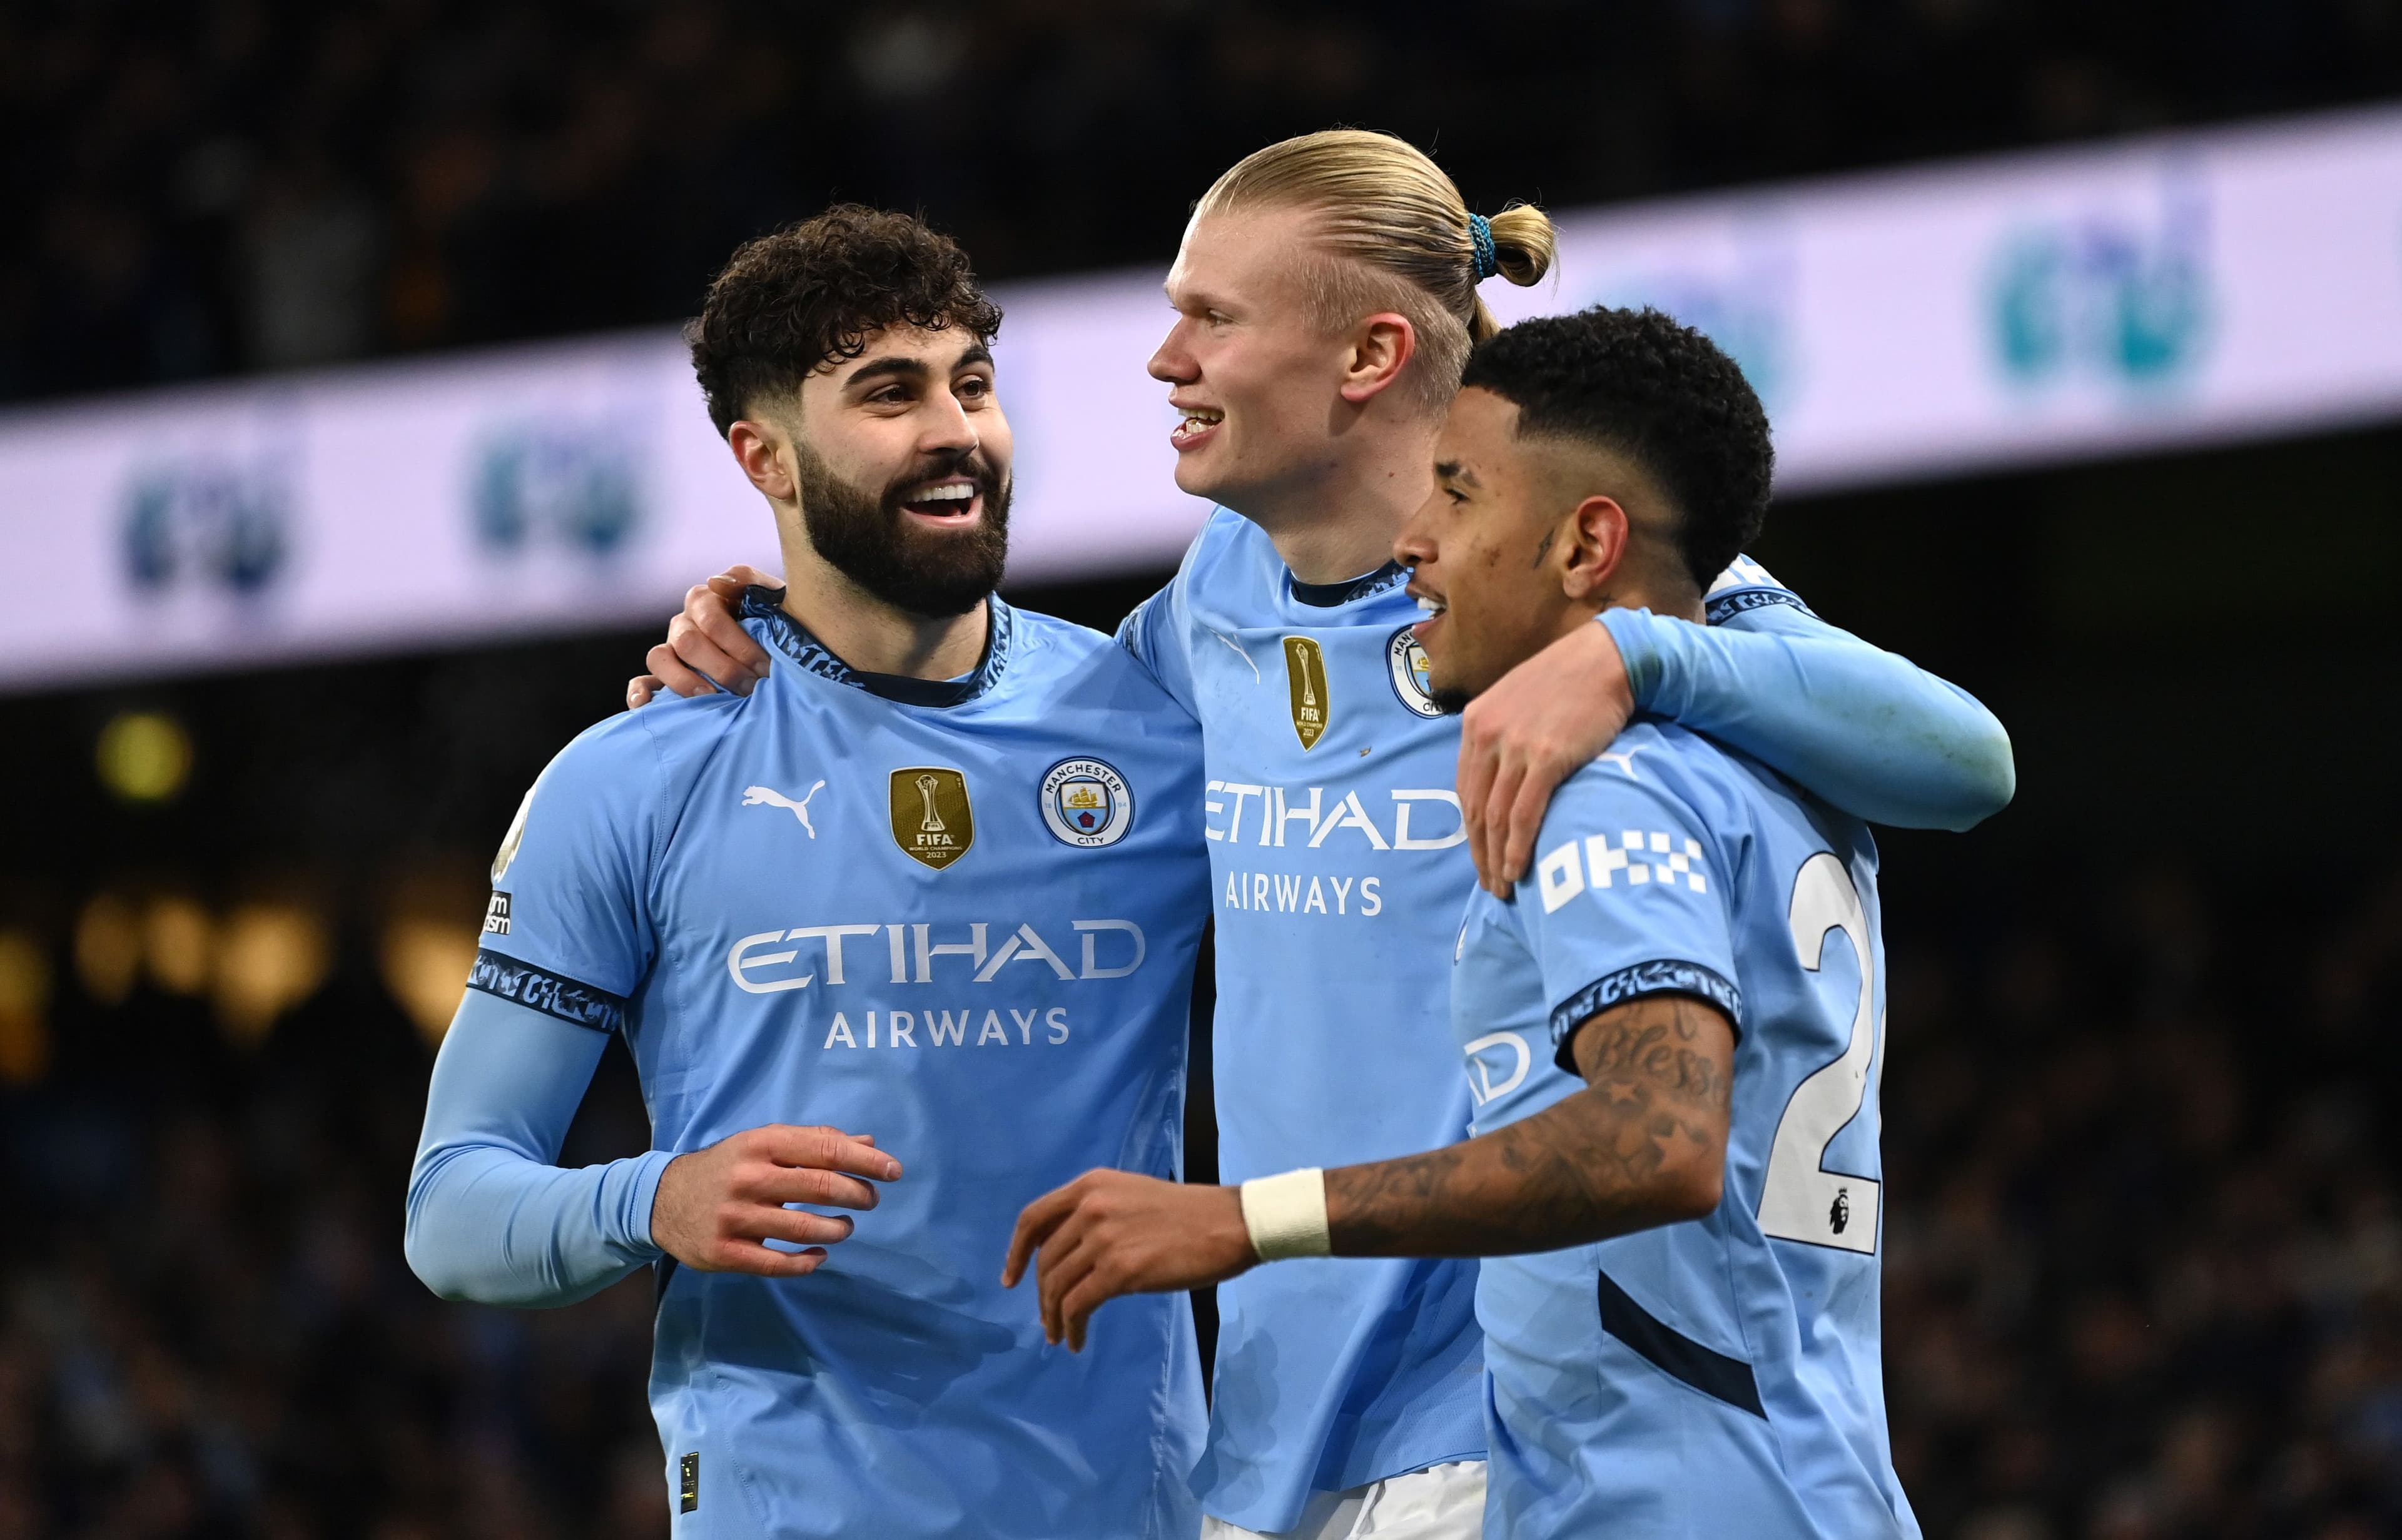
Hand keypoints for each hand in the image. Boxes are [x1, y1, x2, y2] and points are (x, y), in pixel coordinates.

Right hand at [626, 565, 781, 707]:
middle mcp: (683, 623)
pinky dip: (639, 693)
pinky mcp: (663, 676)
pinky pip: (641, 683)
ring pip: (660, 659)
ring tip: (711, 697)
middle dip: (722, 667)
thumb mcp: (772, 598)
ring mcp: (669, 649)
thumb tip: (716, 582)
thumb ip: (750, 581)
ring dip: (684, 680)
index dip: (739, 645)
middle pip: (688, 642)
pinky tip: (644, 706)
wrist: (781, 651)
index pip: (712, 620)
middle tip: (750, 687)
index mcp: (705, 601)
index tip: (765, 667)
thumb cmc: (776, 624)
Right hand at [650, 1124, 901, 1277]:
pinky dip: (807, 1263)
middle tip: (871, 1199)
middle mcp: (749, 1178)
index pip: (825, 1148)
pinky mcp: (725, 1252)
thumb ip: (814, 1142)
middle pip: (820, 1187)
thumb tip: (868, 1142)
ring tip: (845, 1226)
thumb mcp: (764, 1143)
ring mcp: (735, 1218)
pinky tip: (820, 1257)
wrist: (662, 1199)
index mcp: (761, 1144)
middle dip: (857, 1194)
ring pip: (803, 1229)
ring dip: (837, 1229)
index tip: (893, 1171)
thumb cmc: (728, 1167)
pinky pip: (777, 1264)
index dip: (866, 1160)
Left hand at [1003, 1171, 1255, 1351]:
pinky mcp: (1119, 1270)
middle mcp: (1090, 1207)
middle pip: (1046, 1260)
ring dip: (1054, 1317)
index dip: (1016, 1252)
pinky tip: (1078, 1340)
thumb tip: (1070, 1253)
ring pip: (1057, 1285)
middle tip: (1048, 1320)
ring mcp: (1103, 1238)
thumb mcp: (1131, 1197)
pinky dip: (1072, 1327)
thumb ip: (1097, 1215)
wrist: (1229, 1224)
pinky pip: (1078, 1305)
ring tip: (1060, 1335)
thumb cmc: (1188, 1214)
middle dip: (1042, 1295)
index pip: (1034, 1218)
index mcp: (1091, 1186)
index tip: (1011, 1279)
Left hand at [1456, 620, 1633, 897]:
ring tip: (1504, 887)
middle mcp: (1487, 736)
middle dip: (1480, 854)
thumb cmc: (1568, 682)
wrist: (1606, 660)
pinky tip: (1519, 870)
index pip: (1465, 791)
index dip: (1471, 831)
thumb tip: (1499, 781)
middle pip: (1476, 810)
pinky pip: (1524, 815)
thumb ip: (1501, 738)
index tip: (1481, 857)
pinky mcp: (1546, 758)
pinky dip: (1518, 848)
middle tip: (1490, 885)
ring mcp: (1515, 747)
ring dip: (1497, 859)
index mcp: (1475, 724)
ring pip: (1497, 818)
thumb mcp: (1517, 702)